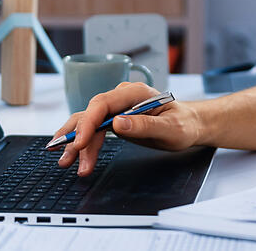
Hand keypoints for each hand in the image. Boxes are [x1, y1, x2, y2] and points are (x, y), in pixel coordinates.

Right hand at [52, 82, 205, 176]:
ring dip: (76, 143)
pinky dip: (82, 143)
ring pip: (88, 123)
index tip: (80, 142)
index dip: (88, 123)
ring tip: (65, 162)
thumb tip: (117, 123)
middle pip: (91, 115)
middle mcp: (122, 97)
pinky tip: (70, 152)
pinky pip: (93, 130)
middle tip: (69, 160)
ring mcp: (116, 108)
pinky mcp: (114, 119)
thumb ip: (145, 125)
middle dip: (78, 138)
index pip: (103, 104)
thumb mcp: (170, 128)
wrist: (190, 125)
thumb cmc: (183, 124)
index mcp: (136, 93)